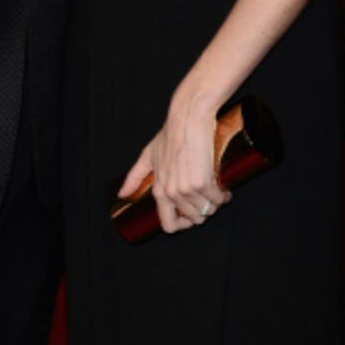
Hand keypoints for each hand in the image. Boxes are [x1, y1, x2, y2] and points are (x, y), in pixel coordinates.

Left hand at [118, 104, 229, 233]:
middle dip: (203, 210)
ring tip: (214, 188)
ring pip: (207, 210)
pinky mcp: (202, 182)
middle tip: (206, 195)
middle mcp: (171, 193)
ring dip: (214, 203)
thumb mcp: (148, 155)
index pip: (168, 225)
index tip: (191, 216)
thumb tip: (122, 194)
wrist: (187, 119)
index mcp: (159, 190)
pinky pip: (217, 199)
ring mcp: (186, 189)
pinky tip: (222, 186)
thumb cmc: (170, 135)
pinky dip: (223, 195)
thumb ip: (135, 176)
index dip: (183, 225)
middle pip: (194, 218)